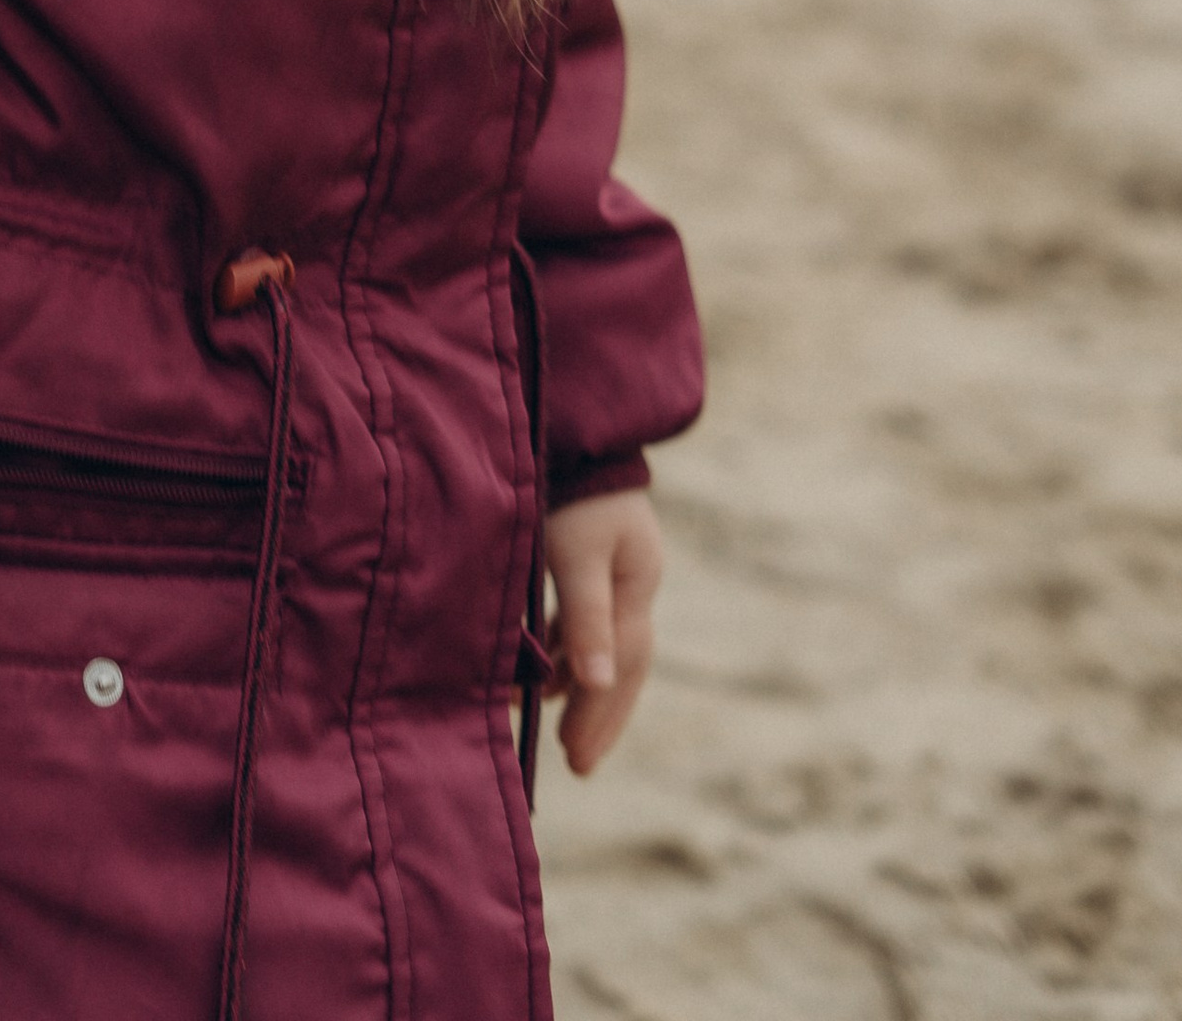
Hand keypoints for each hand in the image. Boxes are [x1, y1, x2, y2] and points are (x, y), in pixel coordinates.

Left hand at [543, 485, 661, 774]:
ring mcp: (614, 564)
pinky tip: (543, 665)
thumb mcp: (577, 550)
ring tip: (553, 724)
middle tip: (577, 763)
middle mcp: (632, 578)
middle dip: (599, 712)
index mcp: (638, 581)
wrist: (573, 419)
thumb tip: (598, 684)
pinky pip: (580, 614)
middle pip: (623, 660)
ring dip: (578, 682)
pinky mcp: (588, 549)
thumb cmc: (570, 483)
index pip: (624, 664)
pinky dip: (563, 645)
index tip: (577, 761)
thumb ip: (585, 615)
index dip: (600, 714)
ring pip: (601, 640)